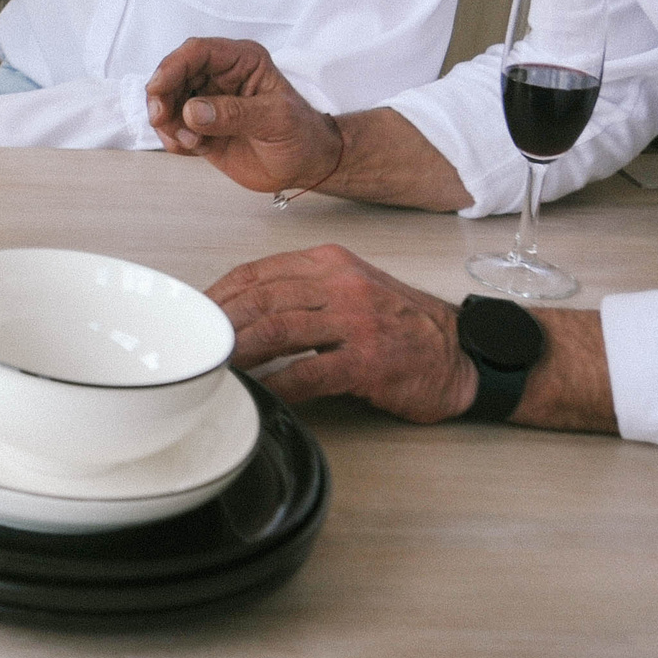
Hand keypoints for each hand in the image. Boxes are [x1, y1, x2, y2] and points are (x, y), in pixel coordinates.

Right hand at [145, 38, 341, 194]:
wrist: (306, 167)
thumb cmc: (301, 134)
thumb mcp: (276, 119)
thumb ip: (234, 113)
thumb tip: (191, 111)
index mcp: (242, 60)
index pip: (198, 52)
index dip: (173, 66)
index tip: (157, 89)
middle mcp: (219, 75)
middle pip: (174, 74)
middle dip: (162, 96)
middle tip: (161, 120)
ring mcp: (207, 101)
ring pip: (168, 100)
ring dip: (167, 122)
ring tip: (189, 143)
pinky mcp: (200, 127)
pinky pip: (172, 127)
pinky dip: (172, 138)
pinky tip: (192, 149)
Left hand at [210, 244, 475, 423]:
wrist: (462, 351)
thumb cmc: (402, 323)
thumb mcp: (351, 286)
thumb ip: (302, 290)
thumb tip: (241, 308)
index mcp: (329, 262)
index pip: (258, 272)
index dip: (220, 294)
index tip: (196, 315)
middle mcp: (340, 284)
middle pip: (261, 298)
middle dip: (220, 324)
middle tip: (194, 346)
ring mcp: (356, 321)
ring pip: (278, 329)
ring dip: (239, 351)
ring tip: (214, 368)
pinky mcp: (369, 360)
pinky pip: (309, 373)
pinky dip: (277, 384)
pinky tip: (258, 394)